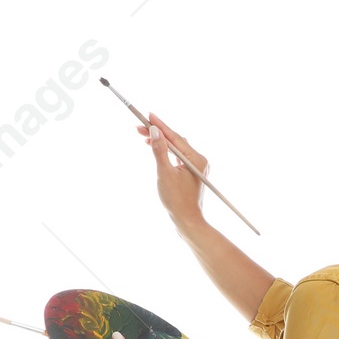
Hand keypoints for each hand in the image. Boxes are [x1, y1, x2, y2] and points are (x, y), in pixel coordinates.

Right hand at [135, 111, 208, 226]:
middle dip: (158, 134)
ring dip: (161, 142)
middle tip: (140, 127)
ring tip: (144, 136)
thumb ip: (159, 151)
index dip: (161, 126)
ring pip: (176, 148)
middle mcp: (199, 160)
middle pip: (176, 141)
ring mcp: (196, 167)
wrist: (187, 222)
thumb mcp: (165, 174)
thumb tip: (154, 132)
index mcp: (196, 159)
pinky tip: (156, 148)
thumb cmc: (177, 202)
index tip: (148, 116)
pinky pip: (177, 157)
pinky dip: (166, 152)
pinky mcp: (191, 173)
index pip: (175, 137)